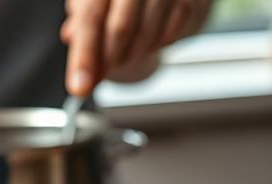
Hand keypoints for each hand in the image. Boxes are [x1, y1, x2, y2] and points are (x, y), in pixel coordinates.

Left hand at [62, 0, 212, 94]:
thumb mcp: (94, 1)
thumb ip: (83, 27)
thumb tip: (78, 61)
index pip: (90, 18)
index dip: (84, 57)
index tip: (79, 87)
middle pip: (120, 28)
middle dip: (109, 61)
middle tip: (101, 76)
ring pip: (147, 35)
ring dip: (132, 56)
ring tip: (125, 54)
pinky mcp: (193, 0)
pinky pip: (171, 35)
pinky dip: (155, 46)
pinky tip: (147, 41)